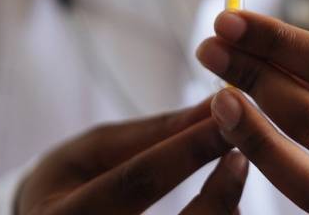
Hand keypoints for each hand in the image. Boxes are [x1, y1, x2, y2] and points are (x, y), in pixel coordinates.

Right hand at [17, 99, 248, 213]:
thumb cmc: (66, 186)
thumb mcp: (93, 151)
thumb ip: (153, 132)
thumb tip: (211, 105)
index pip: (136, 182)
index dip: (186, 150)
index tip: (224, 119)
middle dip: (218, 194)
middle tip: (242, 155)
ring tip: (233, 178)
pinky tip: (224, 209)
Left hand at [197, 11, 308, 213]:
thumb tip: (242, 38)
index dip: (277, 42)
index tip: (229, 21)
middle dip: (255, 78)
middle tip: (210, 50)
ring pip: (307, 177)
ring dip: (251, 129)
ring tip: (217, 95)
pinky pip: (299, 202)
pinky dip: (262, 165)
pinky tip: (233, 135)